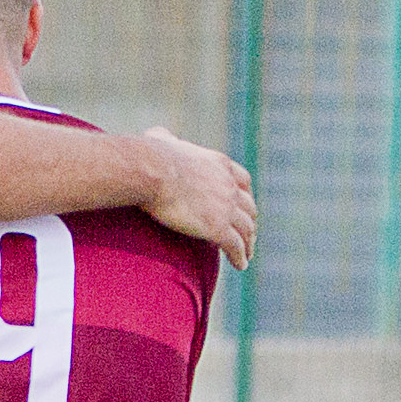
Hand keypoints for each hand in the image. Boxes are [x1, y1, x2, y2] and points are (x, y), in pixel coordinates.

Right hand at [144, 129, 256, 269]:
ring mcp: (226, 207)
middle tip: (247, 235)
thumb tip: (157, 136)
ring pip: (246, 230)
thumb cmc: (151, 156)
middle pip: (249, 207)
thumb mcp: (162, 140)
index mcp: (219, 164)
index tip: (244, 207)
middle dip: (249, 222)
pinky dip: (240, 257)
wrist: (153, 172)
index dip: (245, 196)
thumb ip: (166, 139)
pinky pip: (235, 246)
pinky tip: (240, 265)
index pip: (243, 180)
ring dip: (248, 243)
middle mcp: (229, 185)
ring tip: (246, 255)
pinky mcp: (218, 228)